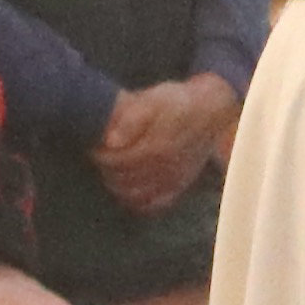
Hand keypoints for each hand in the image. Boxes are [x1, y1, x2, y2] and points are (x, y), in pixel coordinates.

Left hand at [88, 75, 236, 214]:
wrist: (210, 110)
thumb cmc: (178, 101)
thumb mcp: (154, 100)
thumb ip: (131, 119)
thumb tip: (110, 141)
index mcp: (157, 147)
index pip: (118, 161)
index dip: (101, 157)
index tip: (94, 148)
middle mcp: (166, 168)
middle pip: (124, 179)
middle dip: (106, 170)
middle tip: (99, 158)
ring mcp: (174, 179)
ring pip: (136, 195)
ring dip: (117, 186)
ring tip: (110, 172)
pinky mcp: (180, 185)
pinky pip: (155, 204)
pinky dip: (137, 202)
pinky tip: (128, 190)